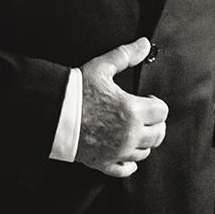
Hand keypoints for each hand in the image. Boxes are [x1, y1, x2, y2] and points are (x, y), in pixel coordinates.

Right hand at [74, 37, 166, 177]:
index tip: (148, 99)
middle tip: (144, 115)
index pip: (162, 112)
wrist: (52, 113)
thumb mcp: (101, 67)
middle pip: (158, 134)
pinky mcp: (104, 163)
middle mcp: (129, 135)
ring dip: (143, 140)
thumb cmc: (76, 90)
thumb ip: (125, 55)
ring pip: (145, 152)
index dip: (157, 103)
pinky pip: (126, 169)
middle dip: (155, 123)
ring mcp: (118, 152)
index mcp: (132, 111)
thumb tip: (145, 44)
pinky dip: (129, 163)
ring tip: (132, 129)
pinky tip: (125, 152)